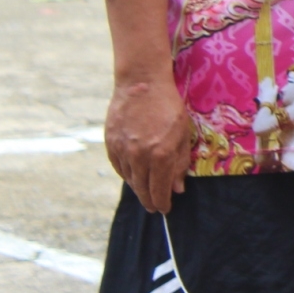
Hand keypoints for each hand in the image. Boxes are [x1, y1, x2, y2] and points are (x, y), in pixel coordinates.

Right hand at [105, 75, 191, 213]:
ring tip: (146, 191)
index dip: (163, 202)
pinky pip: (119, 167)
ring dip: (138, 188)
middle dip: (150, 200)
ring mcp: (122, 150)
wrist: (142, 83)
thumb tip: (177, 188)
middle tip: (155, 206)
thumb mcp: (182, 132)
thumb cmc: (168, 106)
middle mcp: (139, 156)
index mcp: (160, 154)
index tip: (165, 208)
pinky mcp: (110, 144)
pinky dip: (127, 175)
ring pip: (129, 179)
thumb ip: (179, 162)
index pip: (160, 189)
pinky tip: (134, 176)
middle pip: (142, 188)